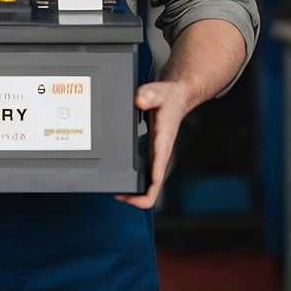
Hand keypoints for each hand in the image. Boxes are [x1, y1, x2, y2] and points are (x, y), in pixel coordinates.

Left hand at [116, 80, 191, 209]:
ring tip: (113, 186)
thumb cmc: (167, 98)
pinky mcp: (149, 153)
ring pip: (146, 185)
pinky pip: (143, 174)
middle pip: (150, 191)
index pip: (155, 181)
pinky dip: (131, 178)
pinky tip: (117, 171)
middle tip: (114, 193)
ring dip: (132, 191)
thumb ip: (148, 95)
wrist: (177, 97)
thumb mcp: (158, 92)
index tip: (123, 196)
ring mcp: (154, 157)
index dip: (140, 196)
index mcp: (162, 147)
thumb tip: (138, 101)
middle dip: (133, 198)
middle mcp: (158, 157)